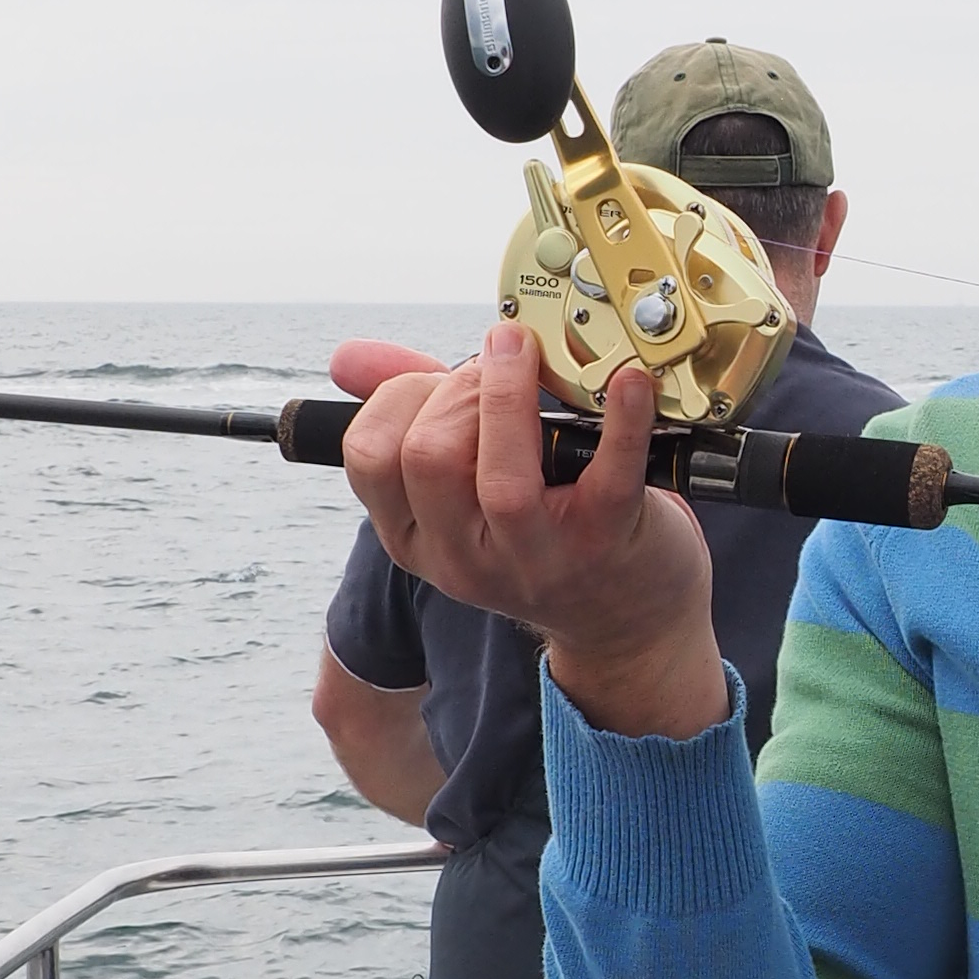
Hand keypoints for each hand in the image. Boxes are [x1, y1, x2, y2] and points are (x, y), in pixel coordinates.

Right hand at [340, 321, 728, 739]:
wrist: (626, 622)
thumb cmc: (541, 530)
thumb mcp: (462, 488)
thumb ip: (409, 415)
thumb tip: (348, 359)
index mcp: (415, 539)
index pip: (370, 457)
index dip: (400, 396)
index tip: (440, 379)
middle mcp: (463, 558)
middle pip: (426, 457)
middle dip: (458, 389)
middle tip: (499, 364)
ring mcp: (533, 557)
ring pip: (500, 477)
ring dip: (513, 394)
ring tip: (532, 357)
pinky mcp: (604, 542)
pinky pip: (609, 474)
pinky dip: (623, 419)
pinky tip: (630, 383)